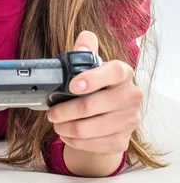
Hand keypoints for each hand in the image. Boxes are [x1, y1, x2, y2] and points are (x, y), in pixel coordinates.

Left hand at [47, 31, 141, 155]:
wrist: (110, 118)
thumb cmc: (97, 87)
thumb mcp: (90, 67)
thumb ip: (86, 51)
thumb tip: (85, 38)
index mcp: (124, 73)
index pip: (113, 72)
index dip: (92, 78)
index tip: (72, 85)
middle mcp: (131, 96)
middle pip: (93, 105)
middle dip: (66, 110)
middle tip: (51, 112)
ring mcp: (129, 120)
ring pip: (89, 128)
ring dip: (66, 127)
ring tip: (56, 123)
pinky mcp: (122, 141)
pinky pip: (92, 144)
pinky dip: (74, 141)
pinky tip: (67, 135)